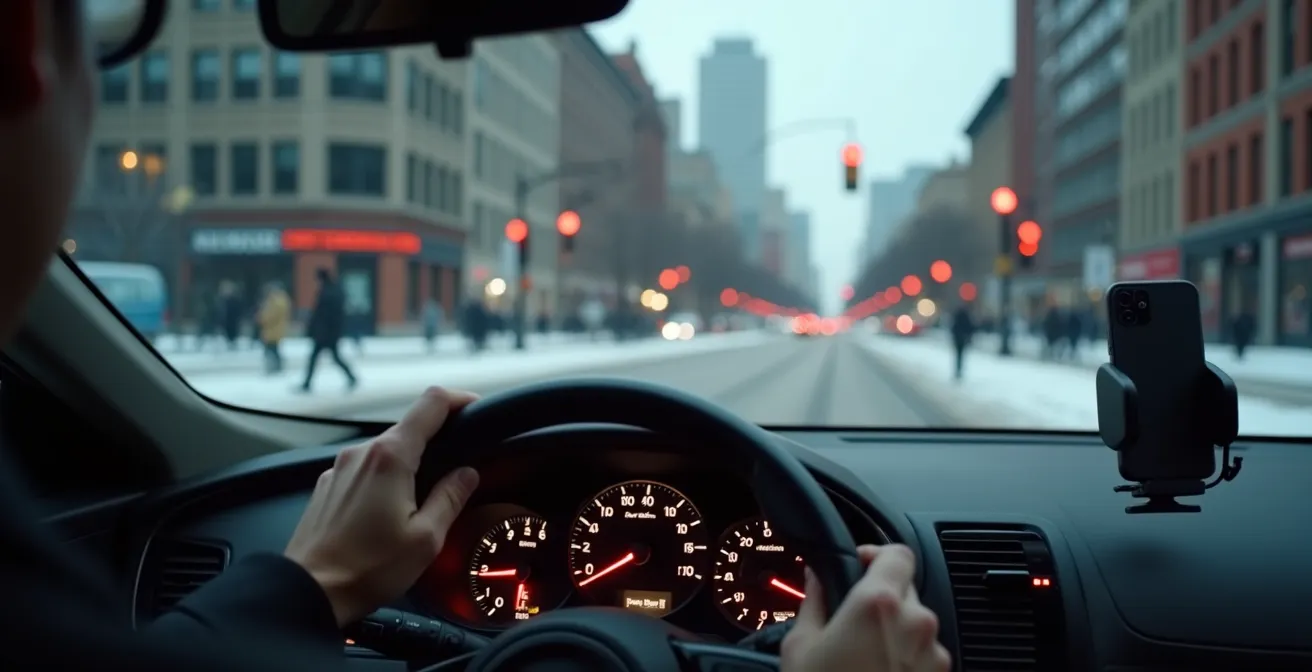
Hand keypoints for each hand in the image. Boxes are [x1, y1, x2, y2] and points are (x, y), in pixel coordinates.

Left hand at [285, 386, 480, 626]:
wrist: (309, 592)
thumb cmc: (366, 569)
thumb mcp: (426, 538)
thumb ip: (450, 498)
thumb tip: (467, 474)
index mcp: (390, 457)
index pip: (430, 403)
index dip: (458, 399)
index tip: (474, 407)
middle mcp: (361, 453)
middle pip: (408, 427)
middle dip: (435, 441)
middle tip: (456, 467)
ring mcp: (339, 468)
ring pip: (384, 450)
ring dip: (408, 464)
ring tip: (421, 499)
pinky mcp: (327, 486)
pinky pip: (364, 470)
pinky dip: (383, 479)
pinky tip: (388, 512)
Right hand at [781, 544, 949, 671]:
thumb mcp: (800, 645)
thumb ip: (814, 600)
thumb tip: (817, 576)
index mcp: (879, 602)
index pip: (897, 552)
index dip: (877, 554)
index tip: (860, 564)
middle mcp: (915, 622)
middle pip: (906, 588)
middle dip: (880, 597)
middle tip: (850, 619)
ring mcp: (933, 654)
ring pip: (916, 624)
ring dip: (894, 630)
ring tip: (861, 655)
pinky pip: (923, 654)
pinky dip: (904, 658)